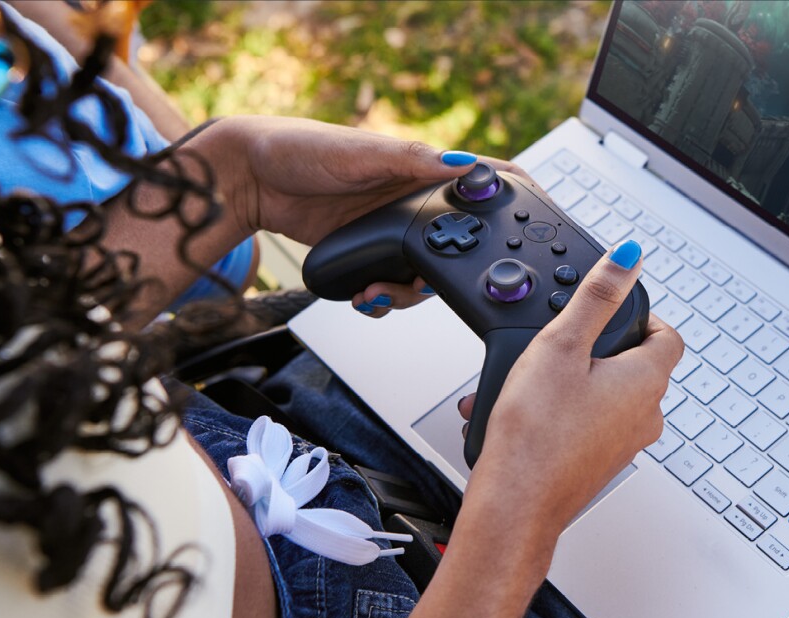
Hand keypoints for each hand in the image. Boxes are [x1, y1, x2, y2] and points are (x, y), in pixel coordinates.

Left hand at [209, 116, 527, 316]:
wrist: (251, 181)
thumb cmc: (301, 148)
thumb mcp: (363, 152)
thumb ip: (415, 160)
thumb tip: (466, 165)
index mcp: (423, 169)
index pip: (486, 183)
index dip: (516, 203)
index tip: (537, 226)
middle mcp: (414, 202)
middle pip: (461, 244)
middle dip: (451, 272)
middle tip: (427, 280)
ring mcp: (393, 231)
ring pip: (426, 275)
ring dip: (408, 293)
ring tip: (378, 293)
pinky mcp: (370, 254)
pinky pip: (392, 286)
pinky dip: (382, 299)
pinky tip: (363, 295)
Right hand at [455, 241, 683, 552]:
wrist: (515, 505)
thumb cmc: (537, 434)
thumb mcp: (562, 345)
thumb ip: (597, 297)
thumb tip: (629, 259)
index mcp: (647, 382)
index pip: (667, 335)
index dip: (641, 315)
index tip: (610, 309)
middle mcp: (644, 416)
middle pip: (632, 364)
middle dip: (592, 349)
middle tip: (557, 346)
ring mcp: (622, 444)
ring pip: (601, 396)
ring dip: (565, 382)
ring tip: (524, 383)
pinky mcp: (596, 464)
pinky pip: (583, 425)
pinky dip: (556, 412)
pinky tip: (518, 414)